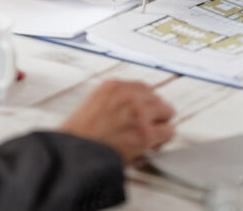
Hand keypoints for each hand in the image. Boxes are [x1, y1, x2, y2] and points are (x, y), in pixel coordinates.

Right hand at [60, 80, 174, 163]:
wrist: (73, 155)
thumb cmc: (80, 137)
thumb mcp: (94, 104)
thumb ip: (116, 99)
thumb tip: (137, 104)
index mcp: (113, 86)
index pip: (143, 88)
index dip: (144, 103)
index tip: (142, 112)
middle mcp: (127, 96)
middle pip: (157, 98)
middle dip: (153, 113)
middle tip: (145, 127)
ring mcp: (138, 113)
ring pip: (167, 112)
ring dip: (159, 124)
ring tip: (146, 136)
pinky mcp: (145, 134)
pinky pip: (169, 132)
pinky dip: (162, 140)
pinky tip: (150, 145)